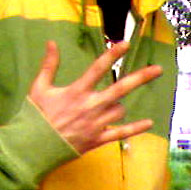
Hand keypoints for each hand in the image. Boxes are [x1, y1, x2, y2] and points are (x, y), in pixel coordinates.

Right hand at [28, 40, 162, 154]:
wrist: (32, 147)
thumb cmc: (35, 116)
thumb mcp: (39, 87)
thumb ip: (49, 64)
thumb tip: (52, 42)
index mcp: (76, 91)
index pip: (98, 68)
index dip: (112, 55)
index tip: (125, 43)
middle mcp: (90, 106)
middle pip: (121, 89)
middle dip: (140, 77)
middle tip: (158, 69)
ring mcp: (95, 124)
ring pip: (119, 110)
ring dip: (118, 105)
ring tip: (106, 106)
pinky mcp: (96, 140)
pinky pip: (120, 133)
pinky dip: (135, 129)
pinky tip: (149, 123)